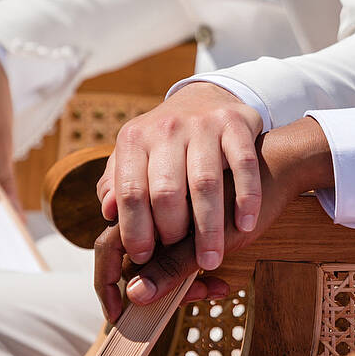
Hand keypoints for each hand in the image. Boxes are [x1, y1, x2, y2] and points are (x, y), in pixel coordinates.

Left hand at [94, 117, 333, 322]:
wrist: (208, 96)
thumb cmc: (167, 141)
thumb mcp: (136, 155)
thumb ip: (119, 184)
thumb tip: (109, 213)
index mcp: (134, 139)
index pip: (130, 192)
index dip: (135, 230)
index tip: (143, 258)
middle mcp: (167, 128)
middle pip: (166, 192)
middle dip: (171, 232)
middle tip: (179, 257)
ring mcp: (203, 124)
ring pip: (205, 184)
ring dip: (208, 228)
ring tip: (210, 259)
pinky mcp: (236, 123)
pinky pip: (243, 165)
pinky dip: (246, 198)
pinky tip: (244, 225)